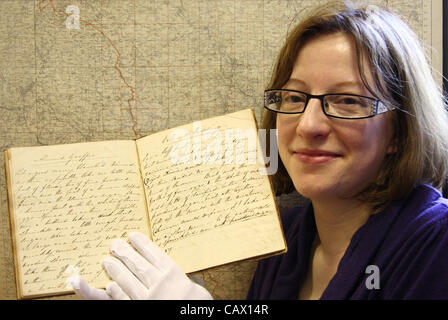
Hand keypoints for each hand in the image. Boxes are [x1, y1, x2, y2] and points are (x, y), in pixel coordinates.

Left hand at [71, 232, 212, 299]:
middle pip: (136, 265)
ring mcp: (144, 299)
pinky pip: (117, 301)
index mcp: (173, 275)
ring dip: (114, 269)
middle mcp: (157, 285)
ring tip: (106, 259)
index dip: (141, 244)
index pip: (153, 254)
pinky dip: (104, 292)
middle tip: (114, 243)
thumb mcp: (198, 289)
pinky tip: (99, 284)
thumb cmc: (196, 306)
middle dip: (124, 253)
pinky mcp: (135, 310)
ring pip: (125, 280)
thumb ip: (186, 278)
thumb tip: (178, 270)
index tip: (132, 235)